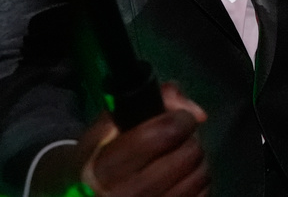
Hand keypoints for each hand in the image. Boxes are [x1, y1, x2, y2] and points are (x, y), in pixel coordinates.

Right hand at [80, 83, 209, 196]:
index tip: (179, 117)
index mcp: (106, 167)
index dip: (180, 118)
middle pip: (187, 154)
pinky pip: (202, 196)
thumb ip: (151, 102)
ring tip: (181, 157)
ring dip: (197, 161)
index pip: (163, 134)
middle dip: (189, 139)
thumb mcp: (108, 124)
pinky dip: (200, 184)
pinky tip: (183, 179)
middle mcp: (128, 195)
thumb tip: (198, 113)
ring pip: (200, 177)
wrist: (85, 196)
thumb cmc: (98, 158)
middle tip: (179, 138)